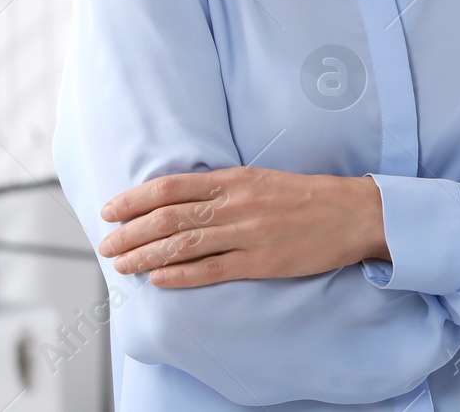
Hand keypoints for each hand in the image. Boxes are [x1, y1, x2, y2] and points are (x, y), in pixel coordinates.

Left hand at [97, 167, 386, 287]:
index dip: (134, 199)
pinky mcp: (261, 261)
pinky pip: (212, 270)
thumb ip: (224, 187)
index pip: (171, 187)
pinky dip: (180, 276)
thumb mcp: (262, 178)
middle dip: (130, 232)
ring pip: (184, 244)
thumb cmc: (306, 196)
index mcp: (235, 178)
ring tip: (123, 265)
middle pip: (168, 217)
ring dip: (146, 255)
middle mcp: (236, 203)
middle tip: (106, 245)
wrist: (353, 213)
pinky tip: (159, 280)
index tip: (110, 210)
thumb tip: (181, 198)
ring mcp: (248, 233)